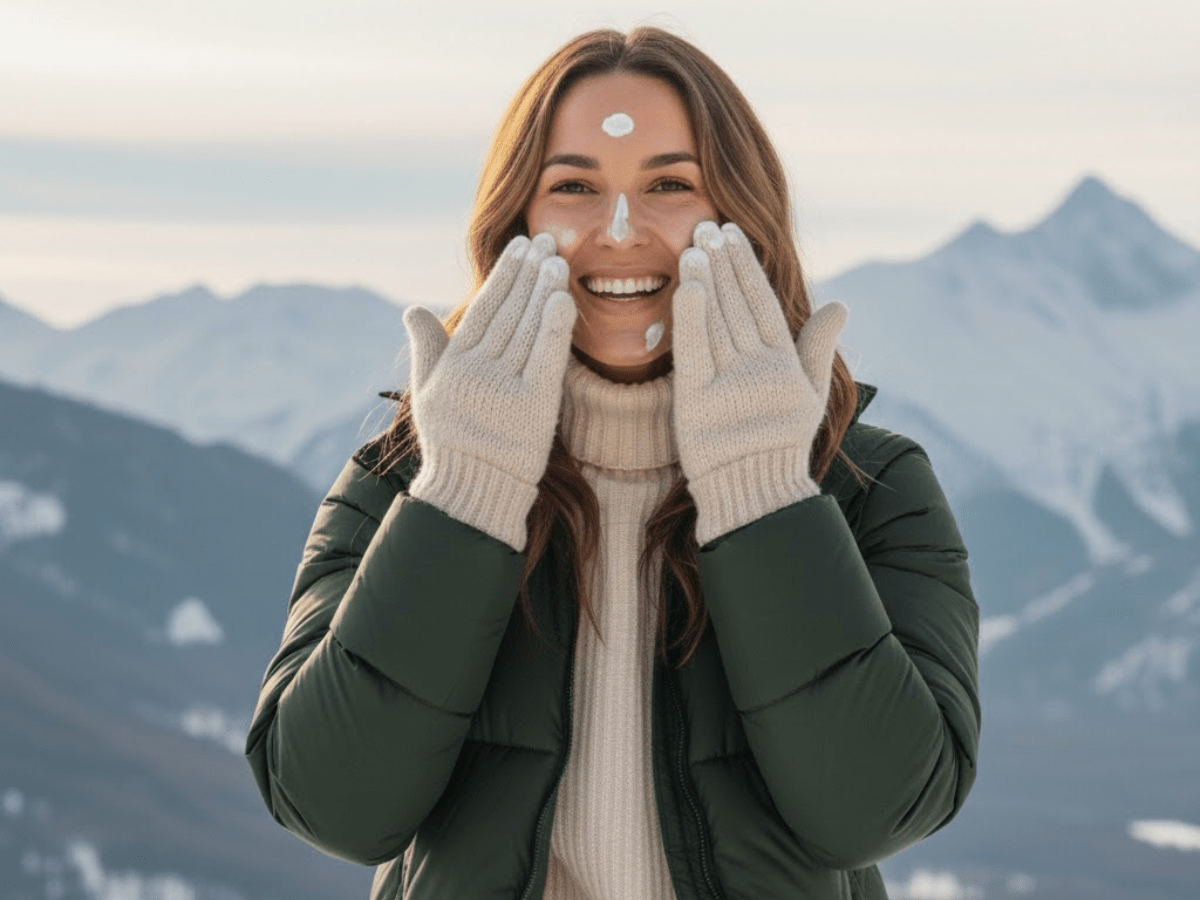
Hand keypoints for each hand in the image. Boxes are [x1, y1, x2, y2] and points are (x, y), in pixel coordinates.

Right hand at [402, 232, 576, 550]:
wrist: (471, 491)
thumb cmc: (451, 442)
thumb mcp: (428, 393)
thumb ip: (426, 348)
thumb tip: (412, 309)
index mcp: (454, 364)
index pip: (484, 308)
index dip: (505, 274)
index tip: (522, 246)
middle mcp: (477, 371)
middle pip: (509, 311)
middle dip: (529, 272)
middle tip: (547, 239)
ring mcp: (505, 388)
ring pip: (528, 328)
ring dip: (544, 290)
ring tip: (559, 260)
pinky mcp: (532, 407)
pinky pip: (546, 359)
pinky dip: (555, 327)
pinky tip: (564, 298)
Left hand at [671, 221, 847, 544]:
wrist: (758, 493)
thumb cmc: (782, 444)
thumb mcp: (810, 394)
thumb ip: (819, 347)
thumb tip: (841, 303)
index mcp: (784, 362)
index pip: (763, 303)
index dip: (746, 266)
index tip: (732, 234)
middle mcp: (759, 368)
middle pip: (737, 305)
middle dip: (722, 262)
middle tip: (707, 225)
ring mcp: (731, 384)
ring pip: (717, 322)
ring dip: (707, 280)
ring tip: (695, 244)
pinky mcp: (699, 401)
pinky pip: (694, 352)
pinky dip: (690, 318)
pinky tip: (685, 286)